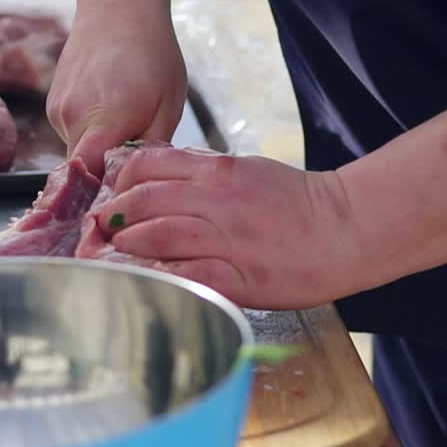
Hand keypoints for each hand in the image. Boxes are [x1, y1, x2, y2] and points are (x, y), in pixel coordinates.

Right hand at [46, 4, 187, 176]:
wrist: (118, 7)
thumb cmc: (153, 53)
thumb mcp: (169, 104)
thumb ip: (151, 148)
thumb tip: (140, 180)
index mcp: (105, 120)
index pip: (92, 178)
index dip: (108, 193)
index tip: (128, 193)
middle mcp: (73, 118)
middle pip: (86, 170)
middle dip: (108, 171)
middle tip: (135, 156)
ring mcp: (58, 111)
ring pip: (79, 152)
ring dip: (101, 148)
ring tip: (126, 118)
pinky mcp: (52, 105)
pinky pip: (72, 134)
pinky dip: (90, 131)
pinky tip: (109, 105)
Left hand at [95, 147, 358, 309]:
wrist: (346, 228)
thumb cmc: (296, 204)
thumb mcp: (244, 173)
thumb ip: (201, 175)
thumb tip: (156, 182)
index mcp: (217, 169)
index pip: (146, 165)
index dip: (117, 183)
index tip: (111, 200)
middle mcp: (216, 198)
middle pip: (142, 200)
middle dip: (112, 219)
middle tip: (100, 235)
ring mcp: (227, 237)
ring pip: (156, 233)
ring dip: (127, 247)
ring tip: (116, 257)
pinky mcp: (239, 276)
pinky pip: (186, 275)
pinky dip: (159, 277)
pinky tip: (147, 282)